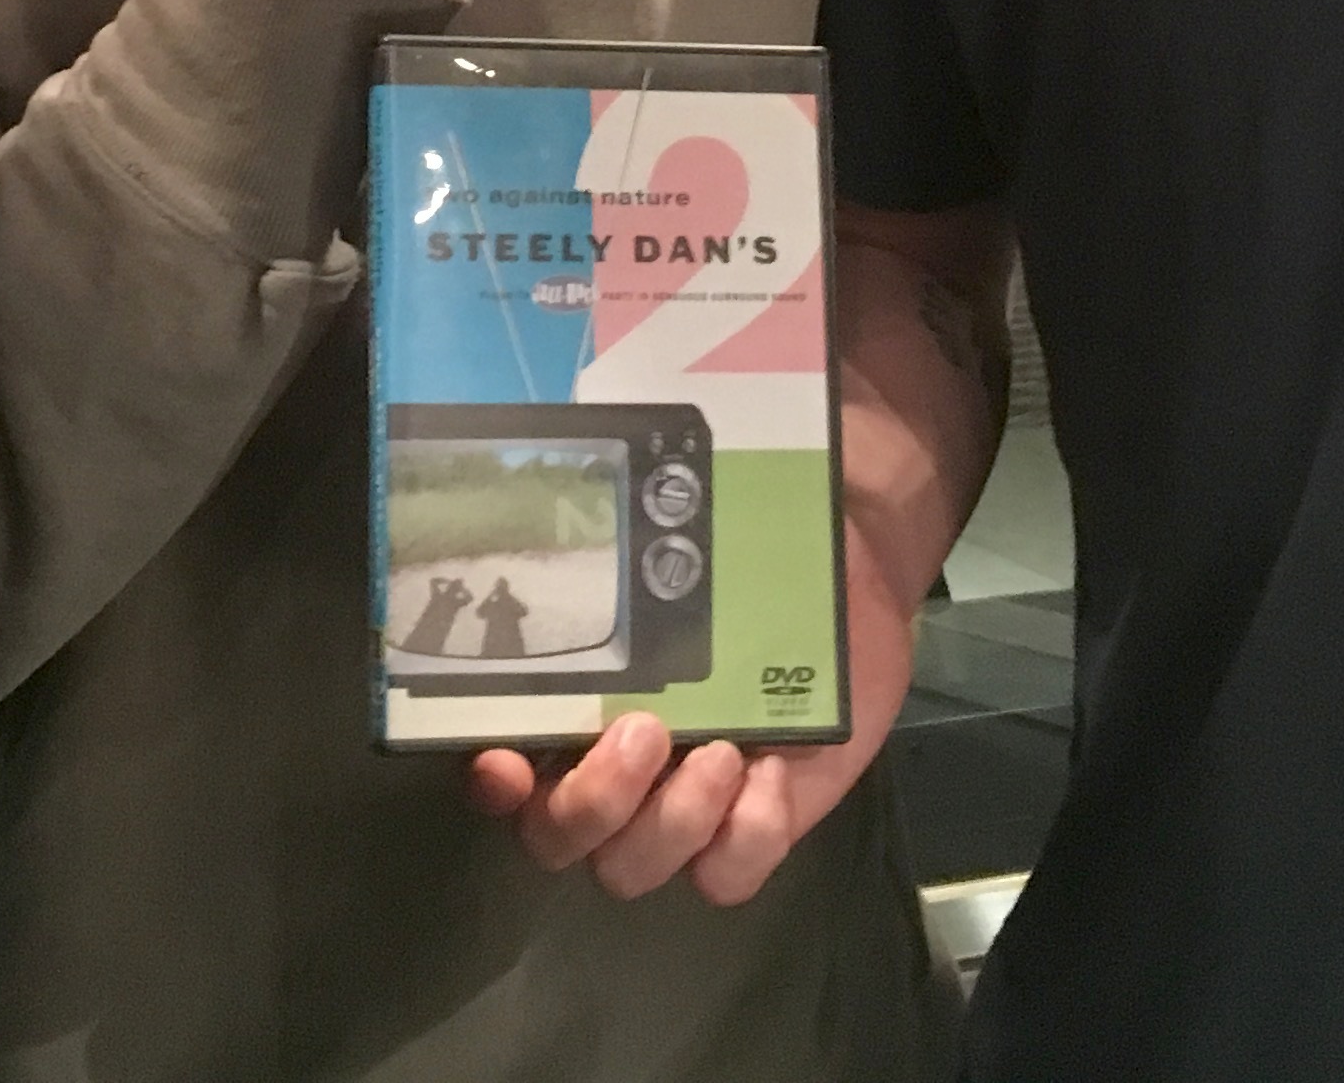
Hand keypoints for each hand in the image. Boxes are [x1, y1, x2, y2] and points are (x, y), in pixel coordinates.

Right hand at [461, 512, 919, 903]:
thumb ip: (635, 533)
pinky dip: (744, 836)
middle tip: (647, 731)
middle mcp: (607, 768)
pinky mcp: (749, 831)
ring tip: (728, 752)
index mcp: (572, 700)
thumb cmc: (751, 551)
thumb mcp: (690, 535)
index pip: (500, 762)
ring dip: (671, 821)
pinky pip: (724, 878)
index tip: (508, 758)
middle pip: (556, 837)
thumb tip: (586, 465)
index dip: (493, 781)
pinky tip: (774, 776)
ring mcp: (677, 808)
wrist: (850, 587)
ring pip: (629, 869)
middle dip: (594, 801)